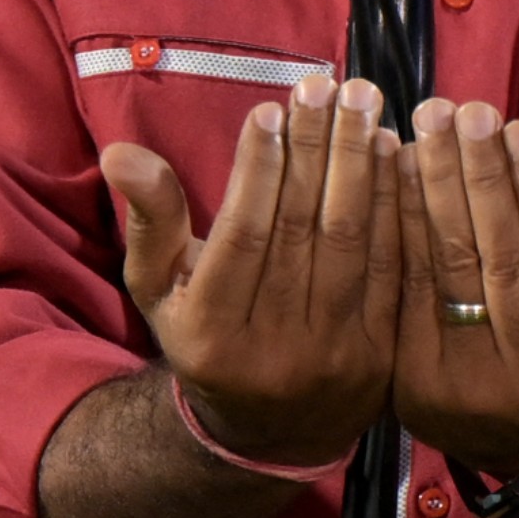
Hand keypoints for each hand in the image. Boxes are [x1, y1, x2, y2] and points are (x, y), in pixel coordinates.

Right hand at [101, 73, 402, 470]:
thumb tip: (122, 152)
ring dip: (362, 166)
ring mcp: (336, 358)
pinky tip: (396, 154)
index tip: (271, 107)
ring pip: (352, 245)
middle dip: (317, 149)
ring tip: (364, 104)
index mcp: (211, 333)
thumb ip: (150, 217)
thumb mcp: (159, 286)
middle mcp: (275, 351)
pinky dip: (397, 207)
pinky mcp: (384, 357)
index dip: (258, 169)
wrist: (270, 431)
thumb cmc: (205, 336)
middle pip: (302, 232)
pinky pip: (393, 269)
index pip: (242, 235)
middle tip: (328, 86)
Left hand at [392, 97, 518, 478]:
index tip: (517, 126)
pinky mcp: (414, 380)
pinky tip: (393, 170)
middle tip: (463, 110)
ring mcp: (469, 385)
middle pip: (502, 259)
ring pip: (449, 269)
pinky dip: (398, 223)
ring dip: (433, 188)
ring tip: (427, 126)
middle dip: (480, 176)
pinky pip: (405, 287)